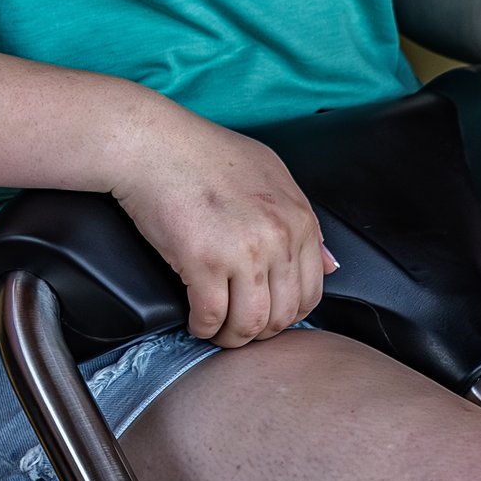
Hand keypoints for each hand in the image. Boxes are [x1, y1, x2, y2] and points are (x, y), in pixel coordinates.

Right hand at [113, 100, 333, 347]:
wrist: (151, 143)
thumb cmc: (202, 152)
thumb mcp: (267, 173)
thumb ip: (302, 220)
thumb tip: (329, 265)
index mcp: (298, 218)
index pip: (310, 292)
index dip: (287, 314)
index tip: (266, 314)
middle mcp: (278, 238)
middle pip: (283, 315)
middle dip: (260, 331)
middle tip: (239, 327)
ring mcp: (242, 251)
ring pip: (250, 323)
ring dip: (233, 337)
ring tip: (218, 331)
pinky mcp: (203, 261)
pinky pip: (211, 315)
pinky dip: (203, 327)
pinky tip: (195, 322)